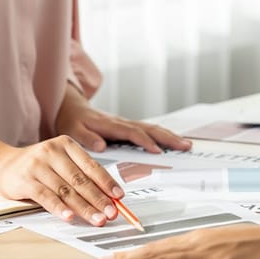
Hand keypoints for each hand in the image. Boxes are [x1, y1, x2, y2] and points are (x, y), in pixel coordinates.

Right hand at [0, 129, 124, 226]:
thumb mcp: (60, 163)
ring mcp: (37, 166)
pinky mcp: (25, 180)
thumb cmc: (37, 167)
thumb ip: (81, 176)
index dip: (107, 182)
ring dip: (84, 207)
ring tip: (97, 219)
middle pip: (80, 180)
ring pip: (66, 190)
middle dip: (99, 199)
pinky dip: (59, 208)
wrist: (2, 165)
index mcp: (66, 144)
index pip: (91, 165)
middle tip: (112, 213)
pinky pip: (46, 196)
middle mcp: (52, 152)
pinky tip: (70, 217)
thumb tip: (108, 197)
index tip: (119, 197)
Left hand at [56, 83, 190, 152]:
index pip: (131, 133)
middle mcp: (122, 123)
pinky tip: (174, 142)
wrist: (72, 107)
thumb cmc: (73, 121)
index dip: (145, 141)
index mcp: (110, 125)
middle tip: (185, 146)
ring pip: (153, 128)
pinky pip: (150, 131)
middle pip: (149, 129)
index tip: (157, 151)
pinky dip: (164, 136)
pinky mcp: (129, 127)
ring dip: (170, 136)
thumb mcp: (73, 130)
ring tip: (186, 144)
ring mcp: (127, 124)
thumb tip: (101, 146)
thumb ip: (87, 138)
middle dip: (168, 137)